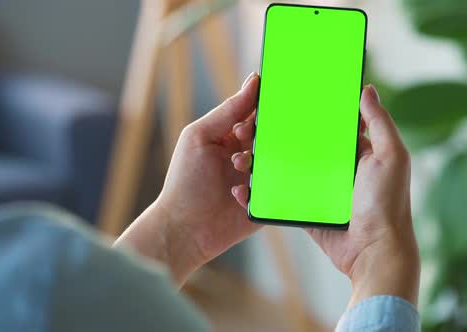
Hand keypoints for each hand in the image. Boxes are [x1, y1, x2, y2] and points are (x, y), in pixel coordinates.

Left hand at [116, 73, 261, 286]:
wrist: (185, 229)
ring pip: (281, 160)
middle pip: (274, 135)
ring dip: (260, 162)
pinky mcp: (268, 201)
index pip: (258, 112)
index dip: (263, 107)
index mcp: (233, 136)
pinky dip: (259, 188)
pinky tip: (236, 193)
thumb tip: (254, 81)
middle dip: (263, 135)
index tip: (266, 105)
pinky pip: (281, 188)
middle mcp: (250, 155)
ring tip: (238, 168)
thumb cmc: (186, 181)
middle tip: (245, 141)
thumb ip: (228, 110)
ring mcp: (261, 178)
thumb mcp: (201, 136)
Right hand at [231, 85, 419, 307]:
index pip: (331, 124)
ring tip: (242, 150)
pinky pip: (282, 196)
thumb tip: (368, 89)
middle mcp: (337, 167)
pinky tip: (243, 185)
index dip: (313, 110)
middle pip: (304, 144)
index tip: (287, 95)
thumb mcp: (391, 156)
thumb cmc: (387, 203)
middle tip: (253, 122)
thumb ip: (380, 122)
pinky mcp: (306, 209)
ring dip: (265, 160)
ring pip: (288, 168)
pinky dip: (262, 191)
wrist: (373, 251)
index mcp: (357, 152)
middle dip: (279, 133)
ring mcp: (320, 189)